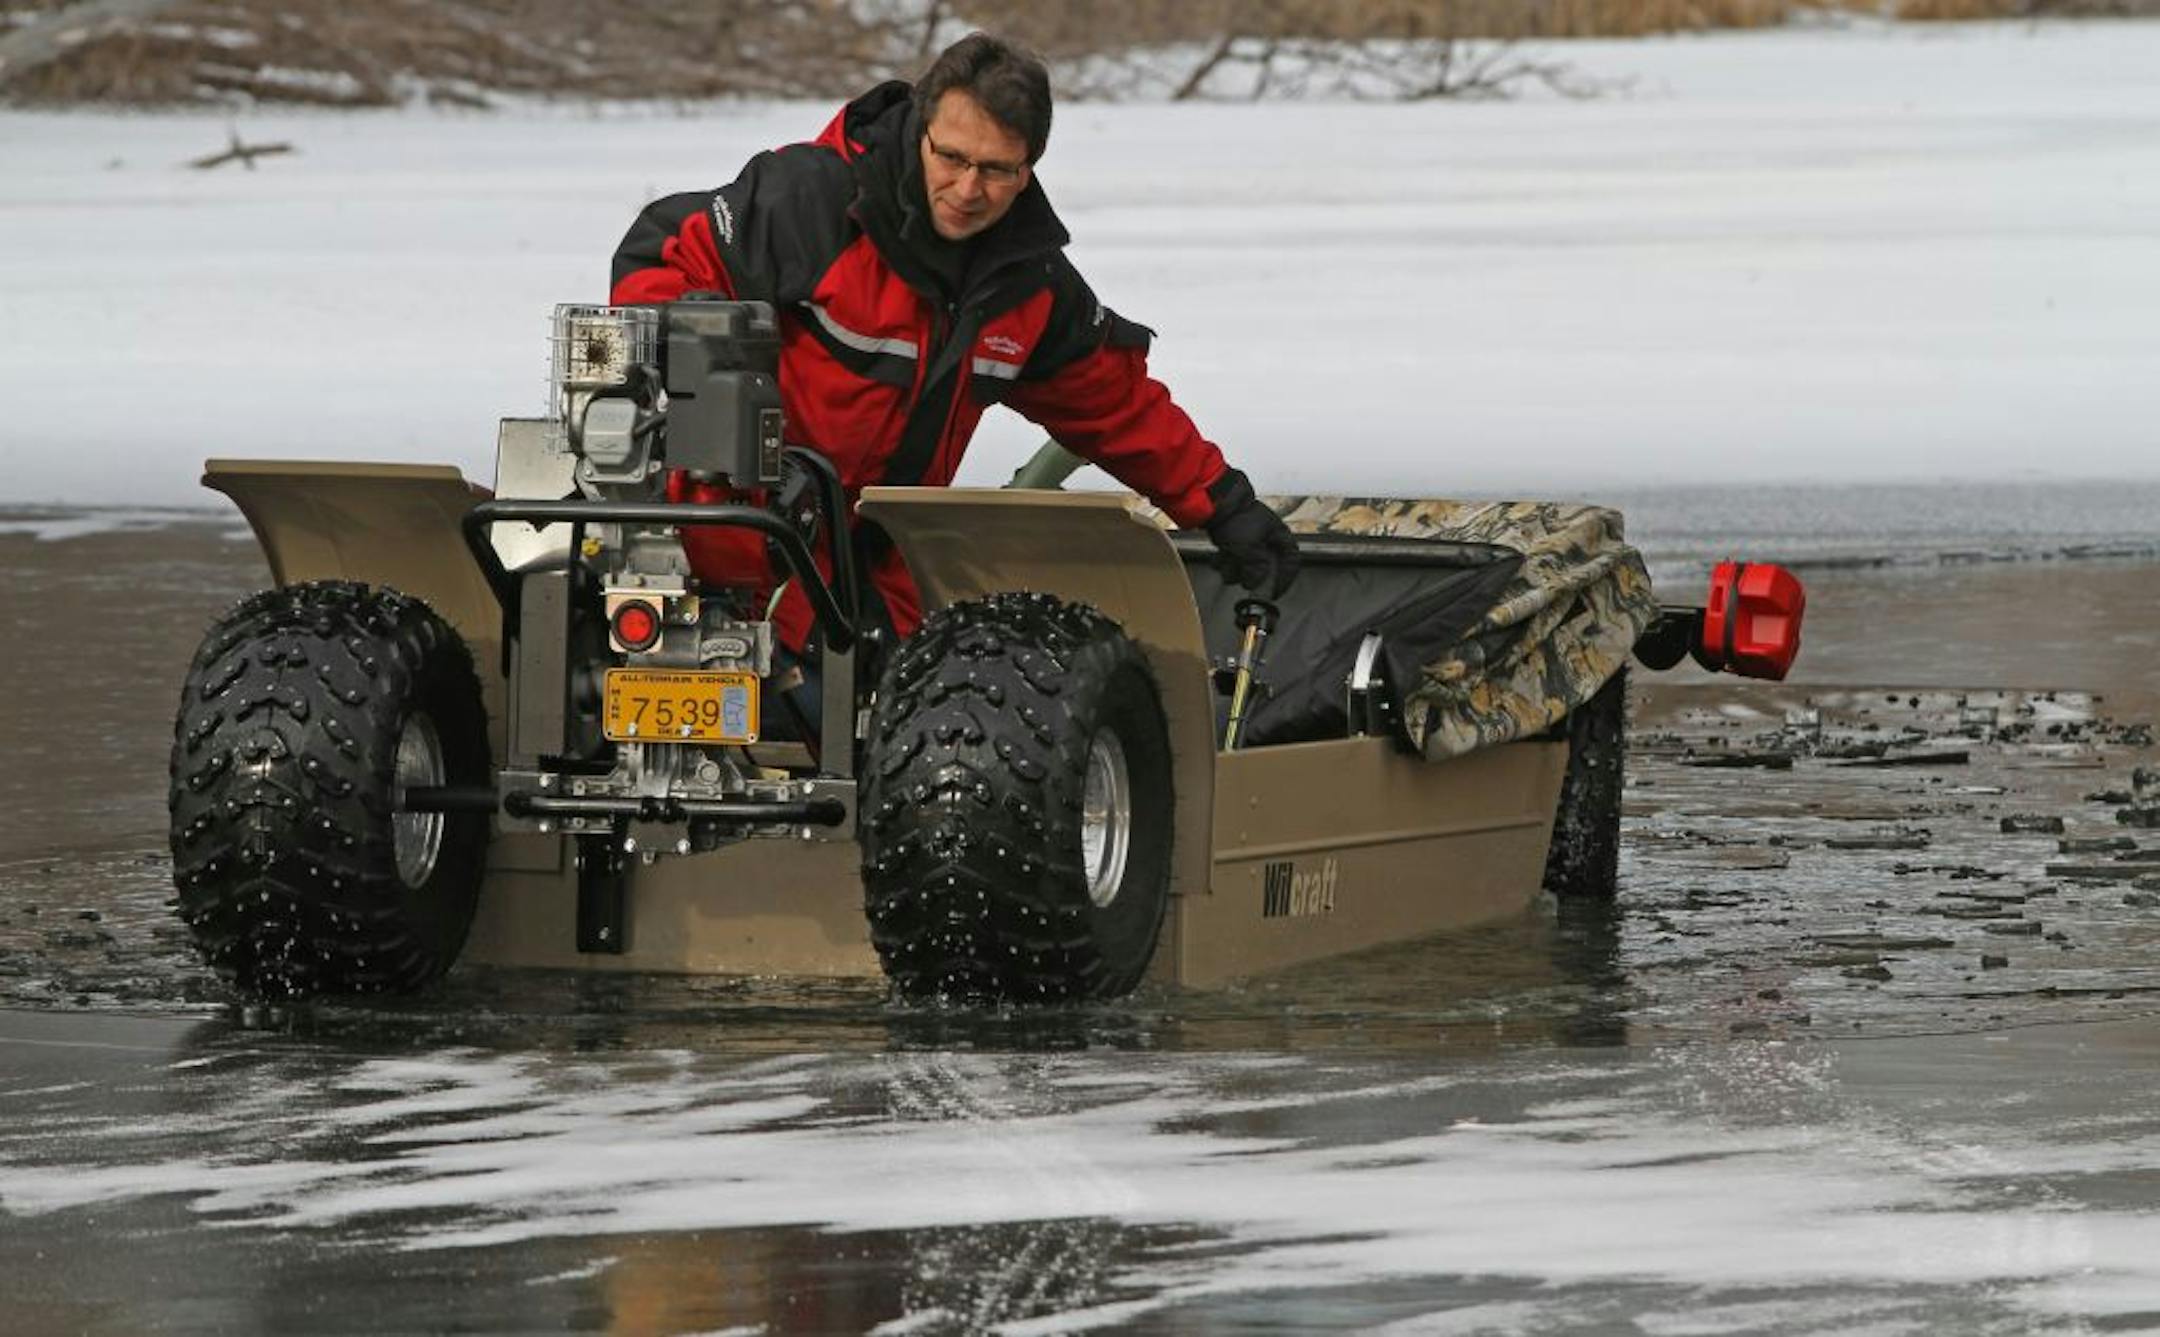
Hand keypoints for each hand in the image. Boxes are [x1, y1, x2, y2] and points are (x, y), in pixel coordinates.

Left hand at [1203, 468, 1300, 599]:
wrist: (1213, 503)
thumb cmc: (1237, 519)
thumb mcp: (1250, 550)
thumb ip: (1256, 572)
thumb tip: (1253, 585)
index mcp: (1279, 536)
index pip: (1292, 561)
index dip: (1285, 579)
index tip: (1273, 593)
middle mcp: (1267, 539)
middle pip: (1264, 568)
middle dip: (1248, 574)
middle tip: (1241, 578)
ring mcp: (1249, 540)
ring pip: (1245, 567)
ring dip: (1232, 568)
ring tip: (1225, 558)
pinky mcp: (1233, 541)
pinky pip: (1232, 560)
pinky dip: (1224, 561)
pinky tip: (1218, 556)